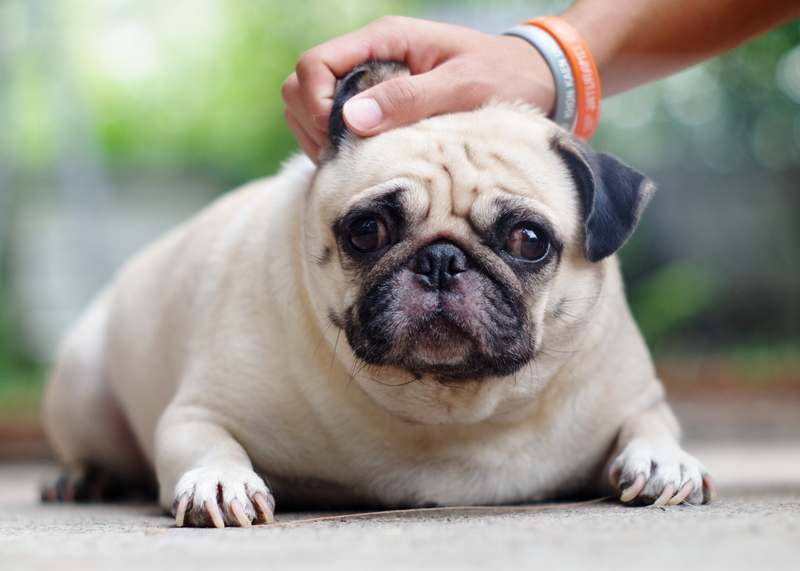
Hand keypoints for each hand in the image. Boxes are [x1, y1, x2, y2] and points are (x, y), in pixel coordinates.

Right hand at [282, 16, 555, 161]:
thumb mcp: (461, 86)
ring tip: (356, 160)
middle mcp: (368, 57)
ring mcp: (368, 82)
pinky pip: (330, 125)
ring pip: (308, 108)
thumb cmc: (503, 76)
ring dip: (319, 138)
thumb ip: (408, 99)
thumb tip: (350, 119)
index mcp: (384, 40)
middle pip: (300, 86)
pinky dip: (334, 146)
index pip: (314, 64)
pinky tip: (364, 160)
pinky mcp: (375, 105)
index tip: (341, 135)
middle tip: (348, 154)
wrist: (531, 77)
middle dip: (311, 123)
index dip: (315, 103)